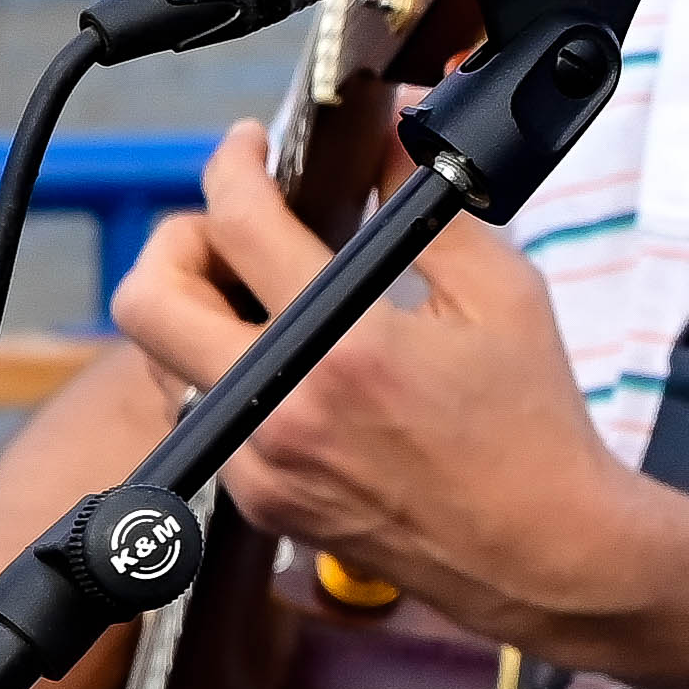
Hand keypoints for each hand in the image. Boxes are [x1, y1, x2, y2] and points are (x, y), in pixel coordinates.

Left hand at [113, 129, 688, 657]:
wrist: (541, 551)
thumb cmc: (534, 426)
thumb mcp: (504, 292)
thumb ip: (430, 204)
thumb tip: (389, 137)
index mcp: (344, 344)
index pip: (240, 223)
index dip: (234, 163)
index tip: (249, 150)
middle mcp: (283, 409)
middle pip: (146, 300)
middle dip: (177, 240)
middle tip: (228, 229)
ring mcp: (261, 466)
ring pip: (165, 364)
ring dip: (199, 314)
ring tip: (265, 297)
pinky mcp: (262, 505)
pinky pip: (209, 420)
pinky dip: (238, 378)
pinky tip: (299, 370)